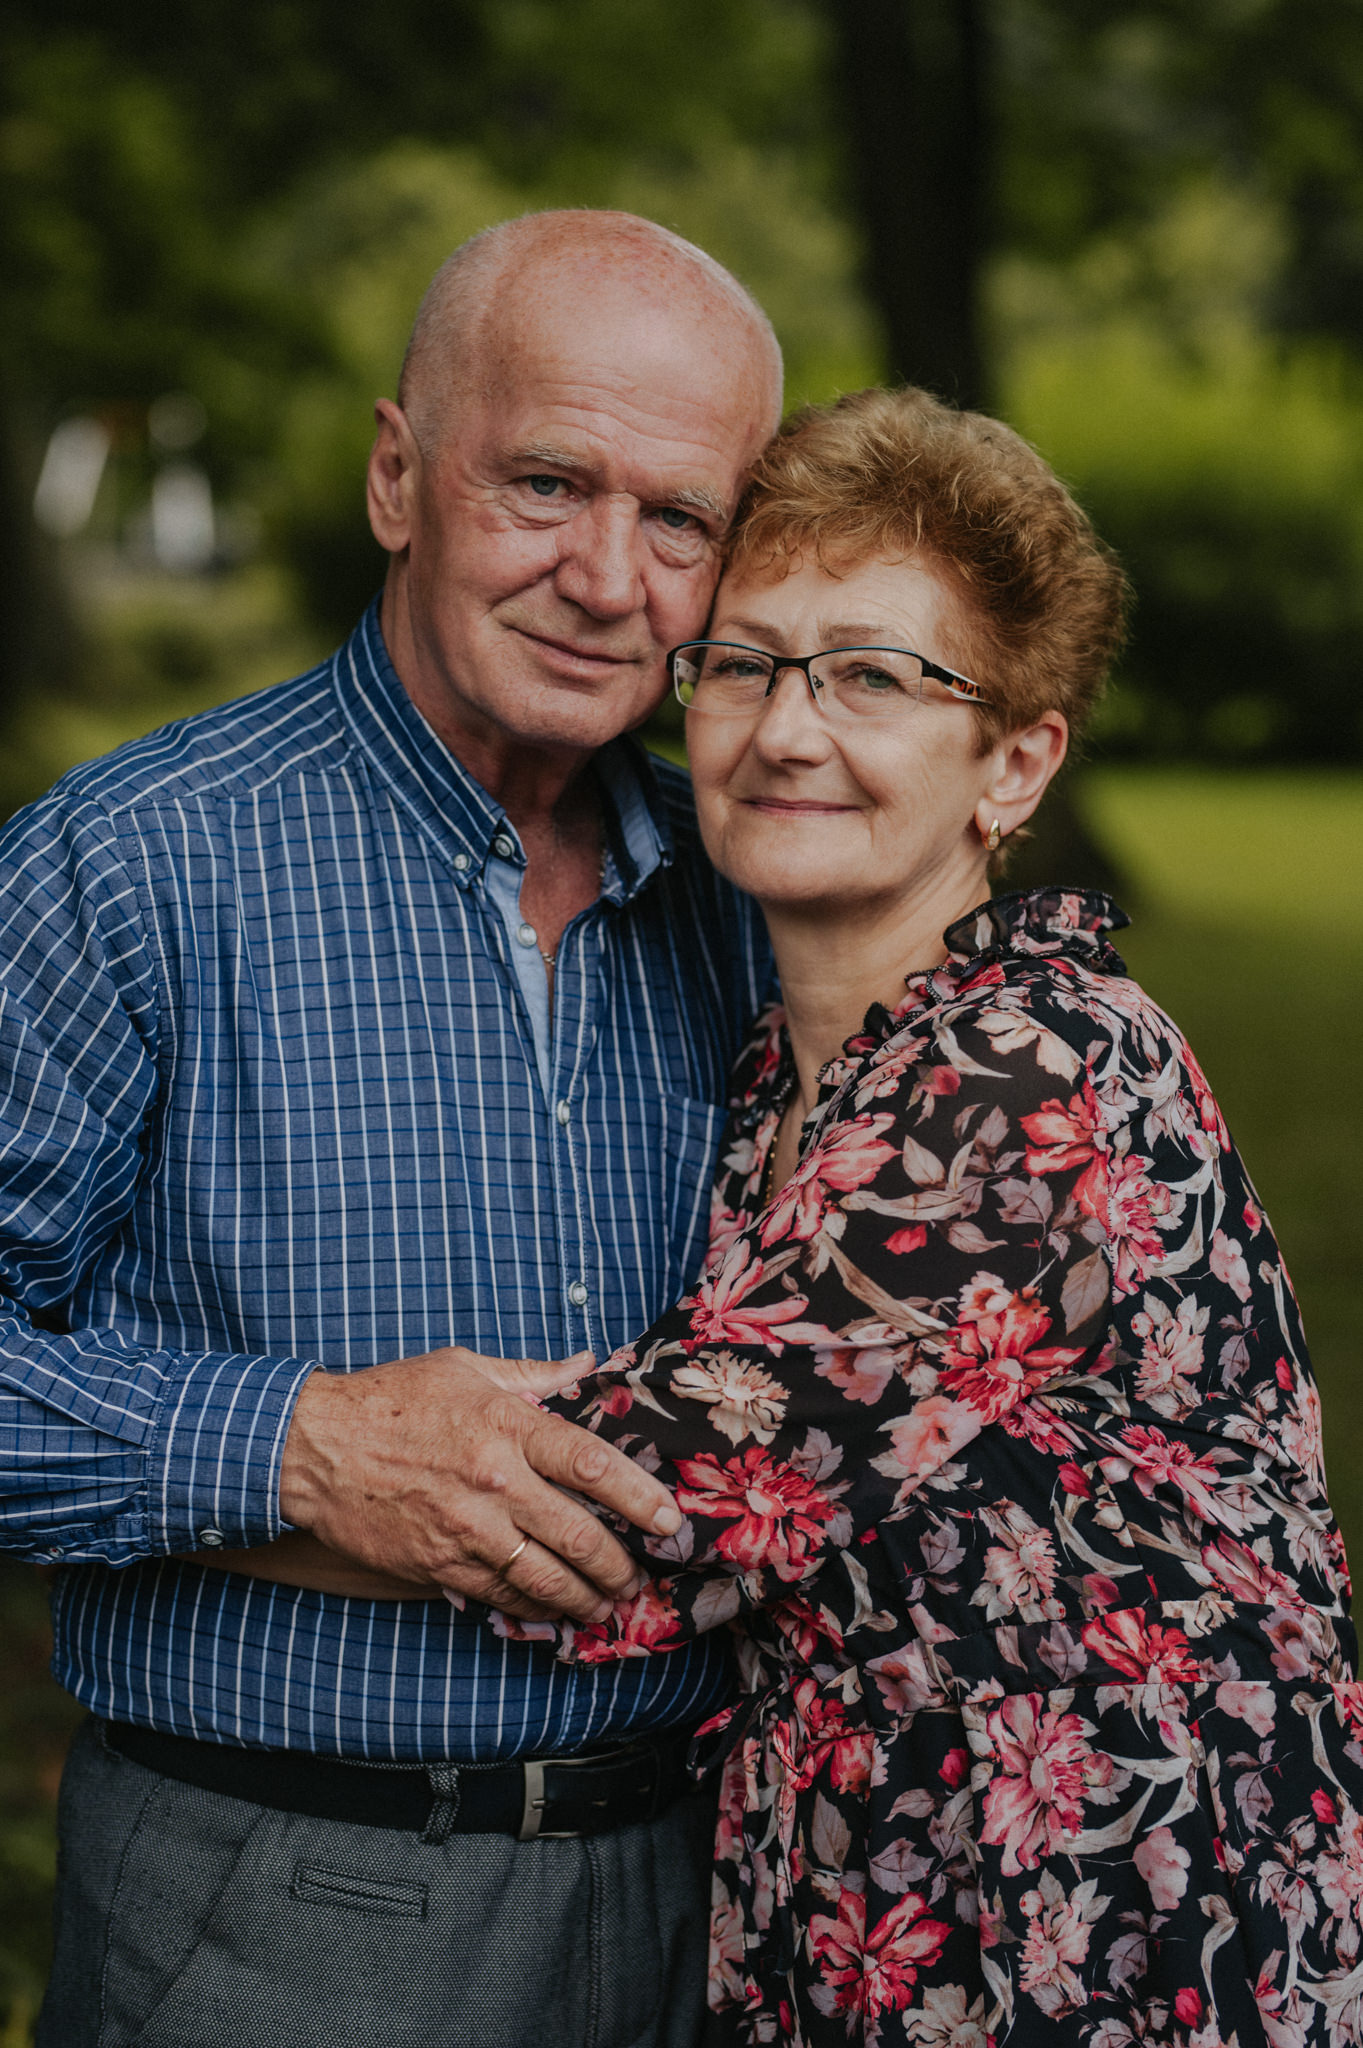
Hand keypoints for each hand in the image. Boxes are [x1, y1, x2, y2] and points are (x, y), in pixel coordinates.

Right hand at [277, 1346, 678, 1623]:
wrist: (314, 1445)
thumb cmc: (391, 1399)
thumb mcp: (465, 1368)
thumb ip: (535, 1374)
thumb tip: (589, 1363)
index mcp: (506, 1424)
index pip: (590, 1464)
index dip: (639, 1496)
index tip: (668, 1518)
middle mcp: (493, 1481)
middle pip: (577, 1534)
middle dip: (620, 1563)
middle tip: (644, 1574)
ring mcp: (466, 1528)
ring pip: (544, 1576)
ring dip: (586, 1596)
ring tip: (611, 1603)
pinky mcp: (439, 1564)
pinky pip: (501, 1595)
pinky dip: (535, 1607)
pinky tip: (556, 1610)